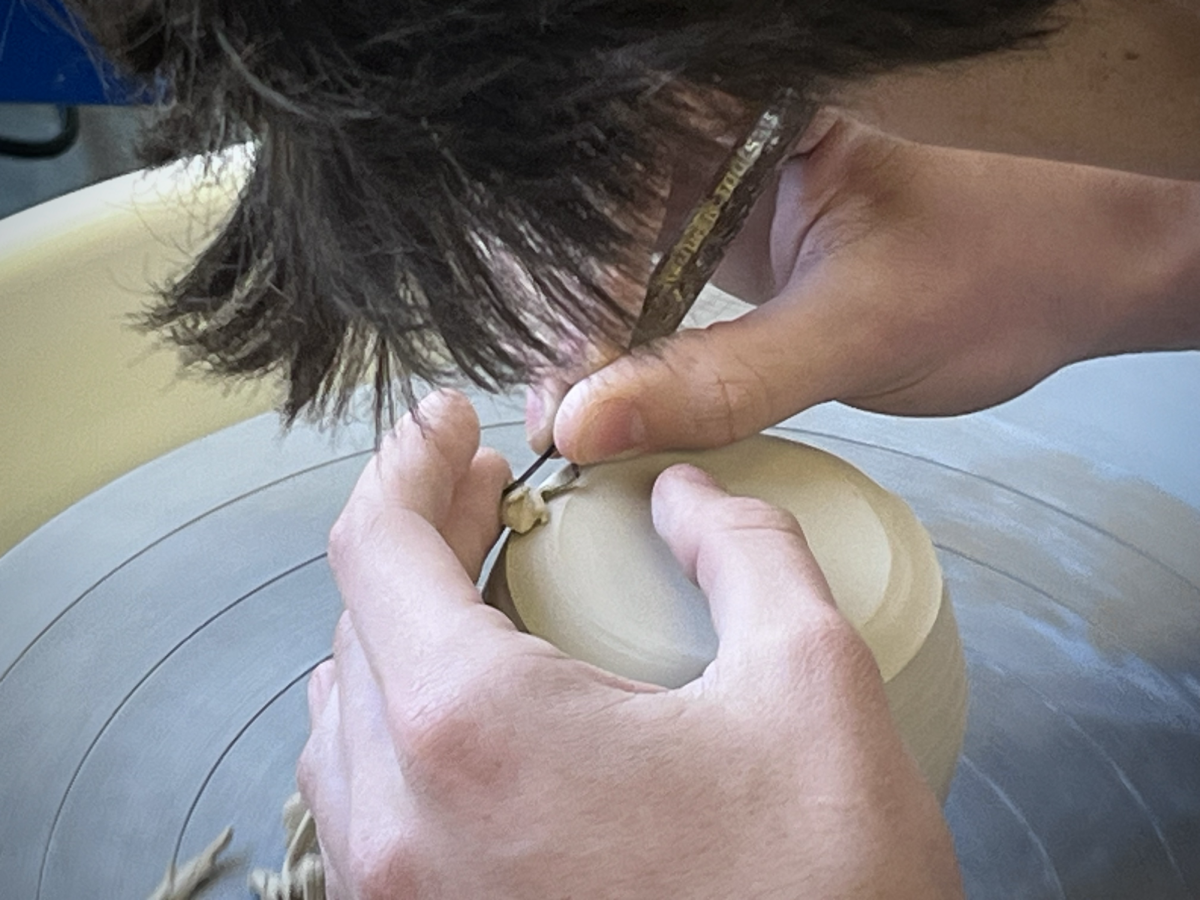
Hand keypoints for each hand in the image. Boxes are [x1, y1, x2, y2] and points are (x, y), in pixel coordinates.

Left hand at [299, 389, 961, 898]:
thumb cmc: (818, 897)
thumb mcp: (815, 688)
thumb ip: (748, 552)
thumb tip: (689, 493)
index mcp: (470, 732)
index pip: (375, 548)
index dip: (407, 463)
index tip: (450, 424)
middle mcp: (400, 824)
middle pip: (359, 626)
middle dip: (419, 537)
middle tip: (487, 492)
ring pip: (350, 721)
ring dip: (402, 631)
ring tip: (477, 584)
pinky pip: (369, 809)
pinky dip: (406, 726)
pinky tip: (480, 710)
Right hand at [549, 118, 1199, 462]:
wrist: (1068, 280)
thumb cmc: (997, 268)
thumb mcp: (853, 331)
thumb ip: (719, 379)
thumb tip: (590, 422)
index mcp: (749, 114)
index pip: (615, 179)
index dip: (579, 281)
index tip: (573, 381)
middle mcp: (718, 145)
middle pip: (586, 218)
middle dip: (562, 316)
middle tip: (559, 412)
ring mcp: (712, 198)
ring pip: (600, 258)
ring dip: (580, 343)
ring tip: (572, 419)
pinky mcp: (721, 251)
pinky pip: (638, 293)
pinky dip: (618, 353)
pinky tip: (608, 402)